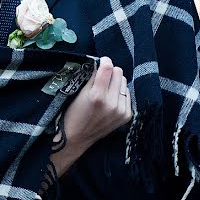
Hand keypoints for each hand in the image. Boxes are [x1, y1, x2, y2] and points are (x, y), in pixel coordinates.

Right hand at [50, 56, 132, 176]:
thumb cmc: (72, 113)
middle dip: (110, 72)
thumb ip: (92, 77)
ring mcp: (121, 110)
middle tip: (101, 78)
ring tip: (105, 89)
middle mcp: (112, 103)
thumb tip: (101, 63)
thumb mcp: (77, 92)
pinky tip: (110, 99)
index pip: (108, 68)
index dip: (104, 61)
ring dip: (115, 82)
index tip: (100, 61)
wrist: (77, 138)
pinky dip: (119, 93)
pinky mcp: (127, 116)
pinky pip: (127, 94)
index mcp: (97, 96)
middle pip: (119, 72)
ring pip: (124, 82)